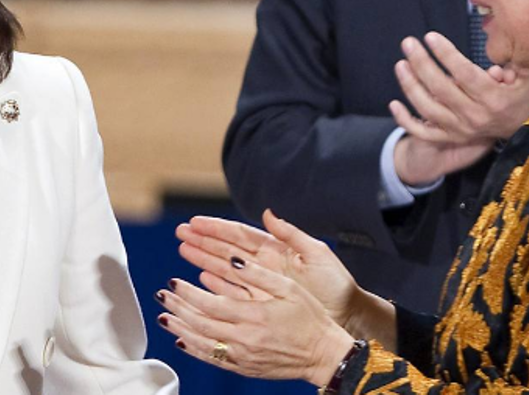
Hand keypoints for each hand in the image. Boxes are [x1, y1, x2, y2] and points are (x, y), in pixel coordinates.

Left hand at [157, 259, 355, 386]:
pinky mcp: (245, 368)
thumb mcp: (289, 288)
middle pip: (200, 323)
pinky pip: (213, 360)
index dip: (187, 293)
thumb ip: (258, 274)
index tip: (174, 281)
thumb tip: (232, 258)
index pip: (210, 304)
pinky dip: (194, 350)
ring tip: (164, 317)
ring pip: (202, 344)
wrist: (324, 354)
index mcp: (254, 315)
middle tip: (162, 295)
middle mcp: (245, 338)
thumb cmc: (309, 318)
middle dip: (177, 308)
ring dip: (180, 329)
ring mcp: (243, 356)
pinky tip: (182, 341)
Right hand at [176, 210, 359, 328]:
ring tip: (183, 250)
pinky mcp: (261, 303)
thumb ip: (291, 233)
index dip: (217, 228)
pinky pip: (233, 291)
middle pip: (227, 249)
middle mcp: (265, 265)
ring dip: (204, 258)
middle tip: (180, 233)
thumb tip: (268, 213)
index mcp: (276, 250)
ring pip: (225, 268)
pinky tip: (201, 276)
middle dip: (203, 240)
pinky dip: (216, 284)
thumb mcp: (317, 253)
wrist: (348, 316)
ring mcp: (261, 284)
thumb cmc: (336, 286)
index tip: (196, 222)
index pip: (240, 235)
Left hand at [389, 33, 528, 182]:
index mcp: (494, 99)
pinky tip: (393, 103)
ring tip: (401, 64)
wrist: (524, 127)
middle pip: (441, 89)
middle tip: (408, 43)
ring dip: (410, 86)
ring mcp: (460, 129)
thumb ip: (515, 65)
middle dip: (421, 63)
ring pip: (428, 109)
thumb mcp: (528, 76)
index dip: (446, 55)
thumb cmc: (523, 94)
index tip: (431, 37)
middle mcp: (474, 116)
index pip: (465, 74)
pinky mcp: (450, 137)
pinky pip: (423, 132)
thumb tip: (495, 66)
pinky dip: (405, 120)